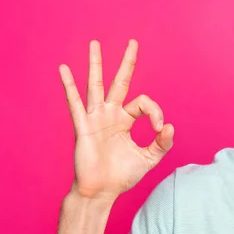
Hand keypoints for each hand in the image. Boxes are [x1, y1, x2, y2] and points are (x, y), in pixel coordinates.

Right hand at [58, 39, 173, 201]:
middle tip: (133, 42)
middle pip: (119, 82)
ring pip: (96, 85)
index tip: (160, 128)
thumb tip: (170, 126)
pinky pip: (75, 103)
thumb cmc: (121, 176)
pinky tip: (64, 69)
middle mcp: (110, 114)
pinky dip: (69, 86)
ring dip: (96, 64)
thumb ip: (162, 144)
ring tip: (95, 44)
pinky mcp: (83, 127)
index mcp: (125, 120)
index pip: (143, 102)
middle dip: (127, 62)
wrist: (101, 192)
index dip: (155, 111)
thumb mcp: (148, 158)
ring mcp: (95, 118)